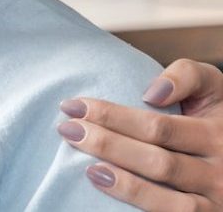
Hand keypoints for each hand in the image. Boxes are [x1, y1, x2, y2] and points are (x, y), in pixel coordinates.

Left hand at [57, 58, 222, 209]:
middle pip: (157, 161)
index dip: (113, 117)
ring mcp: (215, 198)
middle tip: (67, 129)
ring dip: (123, 182)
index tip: (73, 106)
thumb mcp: (211, 86)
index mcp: (217, 132)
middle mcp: (220, 169)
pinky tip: (106, 186)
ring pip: (166, 195)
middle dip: (107, 144)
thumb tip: (152, 94)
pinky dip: (138, 202)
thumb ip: (186, 76)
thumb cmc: (214, 113)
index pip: (158, 127)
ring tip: (86, 167)